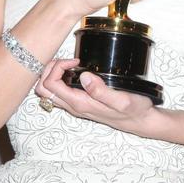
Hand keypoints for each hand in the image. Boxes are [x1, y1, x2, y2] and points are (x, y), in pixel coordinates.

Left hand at [35, 58, 154, 133]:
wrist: (141, 121)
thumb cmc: (134, 110)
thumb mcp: (122, 100)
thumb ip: (101, 90)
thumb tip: (83, 76)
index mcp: (79, 104)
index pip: (51, 85)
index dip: (58, 67)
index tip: (76, 61)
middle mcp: (73, 106)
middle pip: (43, 88)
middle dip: (50, 69)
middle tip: (69, 60)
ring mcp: (75, 105)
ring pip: (48, 91)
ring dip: (53, 73)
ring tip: (70, 64)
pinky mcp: (80, 102)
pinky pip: (59, 91)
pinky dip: (60, 78)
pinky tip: (75, 71)